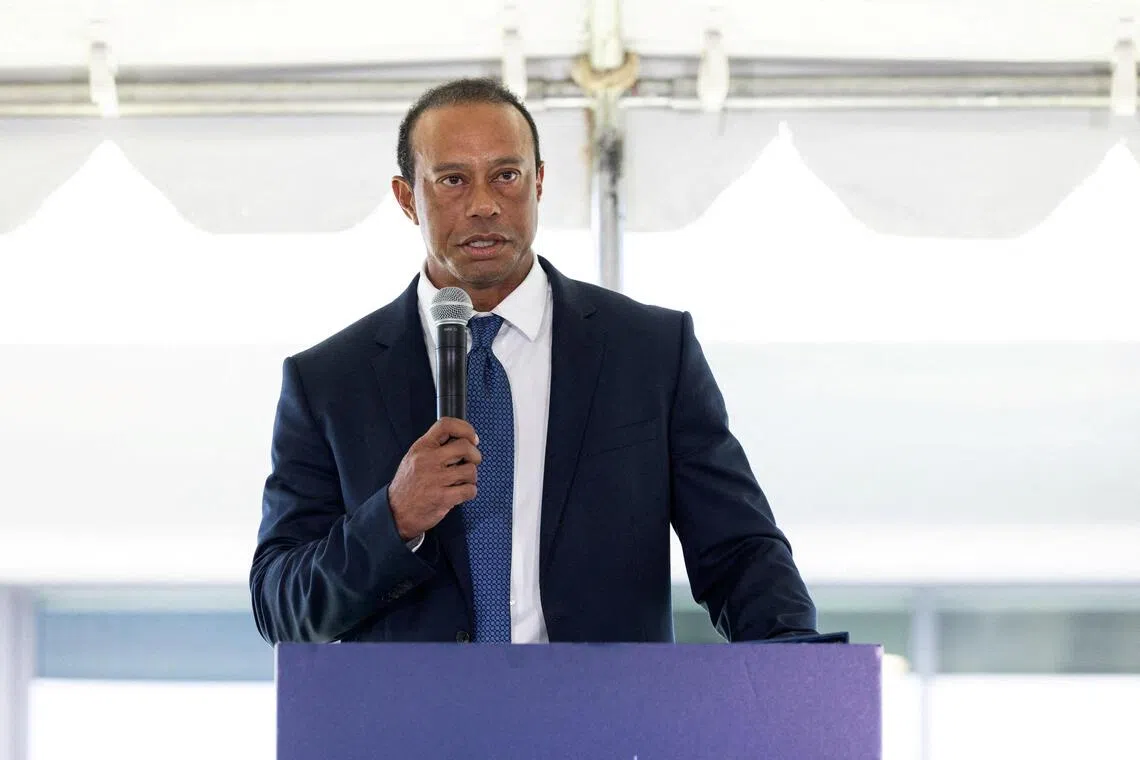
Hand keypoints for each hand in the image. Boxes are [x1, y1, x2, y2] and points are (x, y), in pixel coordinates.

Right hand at [388, 417, 481, 540]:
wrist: (395, 512)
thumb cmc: (408, 485)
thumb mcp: (414, 458)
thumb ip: (435, 447)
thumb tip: (464, 440)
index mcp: (421, 448)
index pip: (445, 425)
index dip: (465, 428)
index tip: (472, 438)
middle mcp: (428, 460)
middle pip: (464, 446)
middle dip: (475, 455)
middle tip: (472, 462)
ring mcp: (435, 479)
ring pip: (470, 470)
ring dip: (471, 477)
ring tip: (462, 481)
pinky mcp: (442, 498)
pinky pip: (470, 490)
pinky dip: (470, 492)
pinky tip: (460, 493)